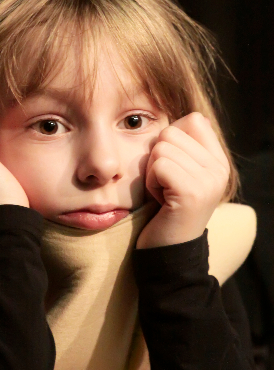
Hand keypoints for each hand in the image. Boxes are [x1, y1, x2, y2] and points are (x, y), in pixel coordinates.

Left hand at [137, 112, 229, 248]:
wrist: (169, 251)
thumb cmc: (166, 208)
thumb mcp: (180, 172)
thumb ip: (184, 147)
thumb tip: (183, 118)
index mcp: (219, 161)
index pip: (194, 119)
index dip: (172, 138)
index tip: (172, 167)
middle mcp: (219, 169)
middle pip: (172, 132)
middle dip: (158, 156)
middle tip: (166, 184)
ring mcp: (208, 180)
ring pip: (162, 147)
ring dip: (153, 171)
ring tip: (164, 193)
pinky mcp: (192, 192)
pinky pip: (158, 165)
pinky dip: (151, 182)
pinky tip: (161, 200)